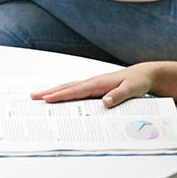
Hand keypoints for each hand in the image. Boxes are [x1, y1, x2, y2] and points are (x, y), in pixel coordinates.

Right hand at [31, 61, 176, 107]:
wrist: (143, 75)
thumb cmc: (138, 82)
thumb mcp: (133, 89)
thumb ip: (119, 95)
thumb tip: (104, 102)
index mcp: (98, 83)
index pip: (75, 91)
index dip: (60, 95)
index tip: (47, 99)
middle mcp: (92, 82)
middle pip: (66, 87)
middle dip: (49, 93)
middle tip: (33, 98)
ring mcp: (91, 84)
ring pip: (68, 87)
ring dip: (53, 92)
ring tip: (38, 97)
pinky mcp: (93, 87)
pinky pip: (74, 90)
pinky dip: (62, 93)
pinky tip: (57, 98)